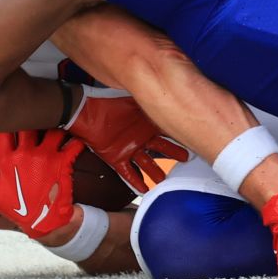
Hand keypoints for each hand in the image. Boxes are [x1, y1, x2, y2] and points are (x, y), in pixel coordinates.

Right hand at [0, 129, 83, 238]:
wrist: (43, 223)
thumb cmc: (18, 209)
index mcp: (9, 160)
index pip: (5, 131)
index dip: (7, 122)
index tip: (11, 121)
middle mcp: (27, 154)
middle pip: (29, 124)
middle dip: (33, 121)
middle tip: (37, 122)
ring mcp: (47, 157)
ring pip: (52, 130)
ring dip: (55, 129)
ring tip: (56, 130)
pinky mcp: (63, 162)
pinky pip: (73, 144)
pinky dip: (75, 141)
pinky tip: (73, 142)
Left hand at [64, 87, 189, 193]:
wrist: (83, 111)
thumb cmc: (106, 101)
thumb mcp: (131, 97)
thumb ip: (148, 96)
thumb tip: (167, 88)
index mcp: (145, 123)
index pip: (166, 130)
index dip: (179, 134)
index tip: (194, 138)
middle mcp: (140, 137)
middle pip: (161, 149)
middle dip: (173, 154)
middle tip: (187, 160)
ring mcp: (129, 148)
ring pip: (146, 164)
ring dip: (155, 172)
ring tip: (165, 181)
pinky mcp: (115, 158)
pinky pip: (128, 172)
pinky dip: (136, 181)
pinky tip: (144, 190)